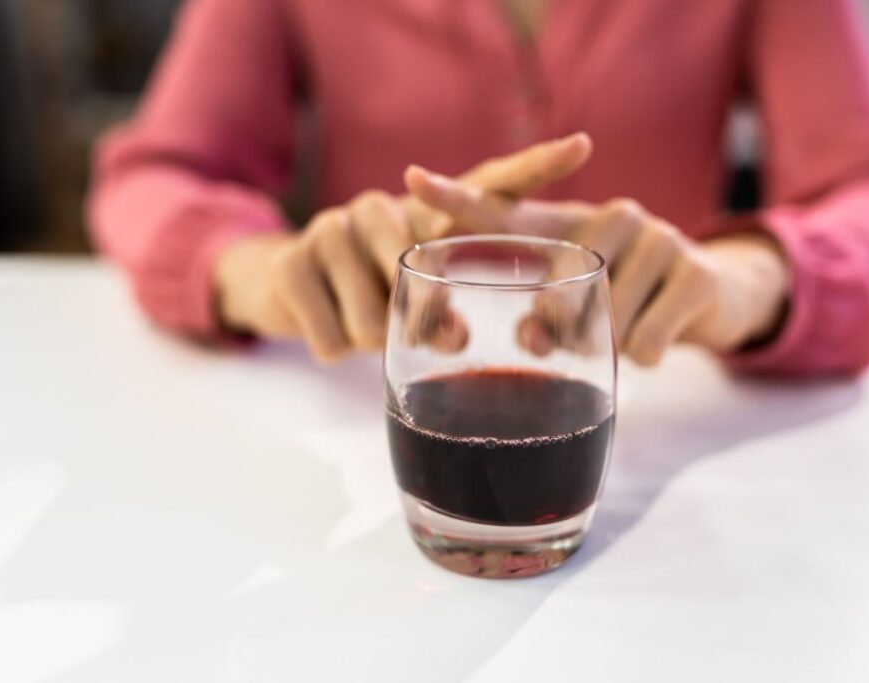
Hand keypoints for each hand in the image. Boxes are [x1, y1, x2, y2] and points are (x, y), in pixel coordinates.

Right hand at [214, 133, 592, 362]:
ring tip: (360, 319)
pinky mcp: (291, 262)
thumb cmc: (373, 294)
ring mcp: (331, 228)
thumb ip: (447, 314)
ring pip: (373, 321)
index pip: (490, 185)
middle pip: (418, 279)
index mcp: (430, 215)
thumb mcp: (415, 299)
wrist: (285, 288)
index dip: (537, 166)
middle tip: (414, 329)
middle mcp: (383, 208)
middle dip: (418, 323)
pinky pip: (332, 340)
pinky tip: (328, 327)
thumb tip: (459, 341)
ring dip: (369, 340)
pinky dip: (333, 350)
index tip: (584, 145)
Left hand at [404, 168, 790, 365]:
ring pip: (605, 321)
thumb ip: (541, 321)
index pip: (507, 213)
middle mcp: (612, 218)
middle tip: (577, 337)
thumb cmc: (629, 299)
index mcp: (571, 227)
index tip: (412, 177)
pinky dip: (646, 357)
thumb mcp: (583, 306)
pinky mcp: (695, 272)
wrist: (715, 294)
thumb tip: (527, 335)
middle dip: (561, 329)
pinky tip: (658, 338)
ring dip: (608, 346)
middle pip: (559, 288)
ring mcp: (659, 238)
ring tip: (628, 329)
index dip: (458, 198)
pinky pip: (646, 342)